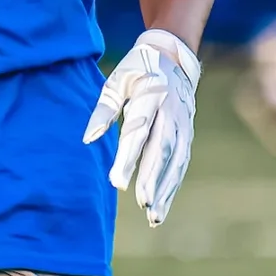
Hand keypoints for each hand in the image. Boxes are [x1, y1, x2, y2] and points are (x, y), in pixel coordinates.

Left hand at [83, 28, 198, 226]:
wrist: (174, 58)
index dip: (129, 158)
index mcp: (151, 95)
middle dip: (152, 179)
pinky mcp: (187, 135)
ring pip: (175, 161)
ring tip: (153, 216)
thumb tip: (89, 139)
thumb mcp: (116, 82)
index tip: (118, 182)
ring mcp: (183, 124)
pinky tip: (161, 206)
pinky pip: (180, 164)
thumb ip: (103, 111)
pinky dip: (171, 186)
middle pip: (162, 149)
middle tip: (142, 204)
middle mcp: (171, 112)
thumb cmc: (137, 70)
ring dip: (165, 190)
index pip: (139, 131)